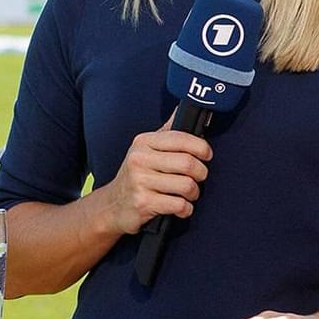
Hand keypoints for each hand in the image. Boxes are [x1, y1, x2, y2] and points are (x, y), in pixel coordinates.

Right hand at [94, 113, 212, 236]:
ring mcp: (140, 181)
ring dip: (194, 193)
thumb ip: (166, 132)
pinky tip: (180, 207)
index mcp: (143, 142)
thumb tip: (181, 109)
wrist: (112, 205)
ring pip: (187, 185)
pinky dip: (186, 209)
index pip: (180, 138)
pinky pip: (180, 205)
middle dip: (201, 173)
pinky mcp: (144, 202)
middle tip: (198, 178)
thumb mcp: (145, 150)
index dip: (201, 147)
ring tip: (187, 194)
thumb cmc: (135, 176)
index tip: (206, 155)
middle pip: (188, 163)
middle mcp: (140, 159)